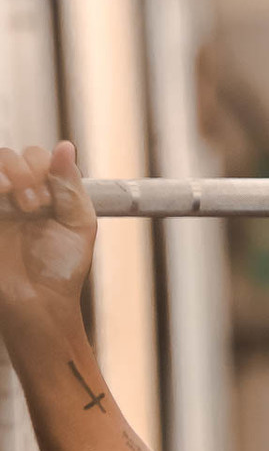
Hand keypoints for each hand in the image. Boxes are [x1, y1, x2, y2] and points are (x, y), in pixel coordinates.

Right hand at [0, 142, 96, 325]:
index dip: (43, 168)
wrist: (40, 305)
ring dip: (8, 174)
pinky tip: (4, 197)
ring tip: (21, 205)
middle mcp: (14, 196)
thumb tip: (65, 146)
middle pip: (8, 156)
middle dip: (25, 172)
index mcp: (41, 194)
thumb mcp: (78, 224)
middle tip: (35, 204)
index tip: (50, 198)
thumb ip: (71, 186)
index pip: (35, 157)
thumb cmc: (61, 270)